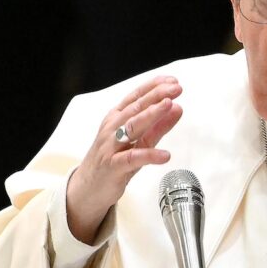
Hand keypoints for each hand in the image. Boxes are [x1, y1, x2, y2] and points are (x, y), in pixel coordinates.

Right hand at [65, 76, 182, 243]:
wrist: (89, 187)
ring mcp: (111, 146)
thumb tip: (178, 107)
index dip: (153, 87)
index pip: (136, 97)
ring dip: (152, 115)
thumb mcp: (140, 141)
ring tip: (170, 105)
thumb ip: (158, 126)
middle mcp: (113, 128)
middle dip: (156, 96)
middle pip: (136, 108)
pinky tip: (165, 154)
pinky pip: (132, 158)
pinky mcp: (113, 166)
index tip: (172, 80)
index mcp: (117, 118)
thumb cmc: (115, 160)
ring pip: (132, 127)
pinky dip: (149, 155)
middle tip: (176, 88)